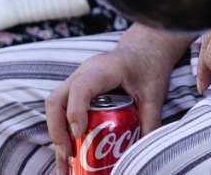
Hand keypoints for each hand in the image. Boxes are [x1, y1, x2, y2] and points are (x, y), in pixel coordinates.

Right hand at [45, 29, 188, 174]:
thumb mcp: (154, 94)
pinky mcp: (76, 90)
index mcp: (104, 69)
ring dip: (57, 136)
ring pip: (55, 107)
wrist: (145, 48)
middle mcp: (84, 73)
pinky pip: (62, 110)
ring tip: (64, 165)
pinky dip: (63, 133)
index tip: (79, 135)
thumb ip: (150, 122)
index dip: (76, 112)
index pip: (81, 88)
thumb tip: (141, 153)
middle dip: (58, 131)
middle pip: (57, 100)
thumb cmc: (148, 66)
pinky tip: (66, 157)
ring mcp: (77, 80)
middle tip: (69, 156)